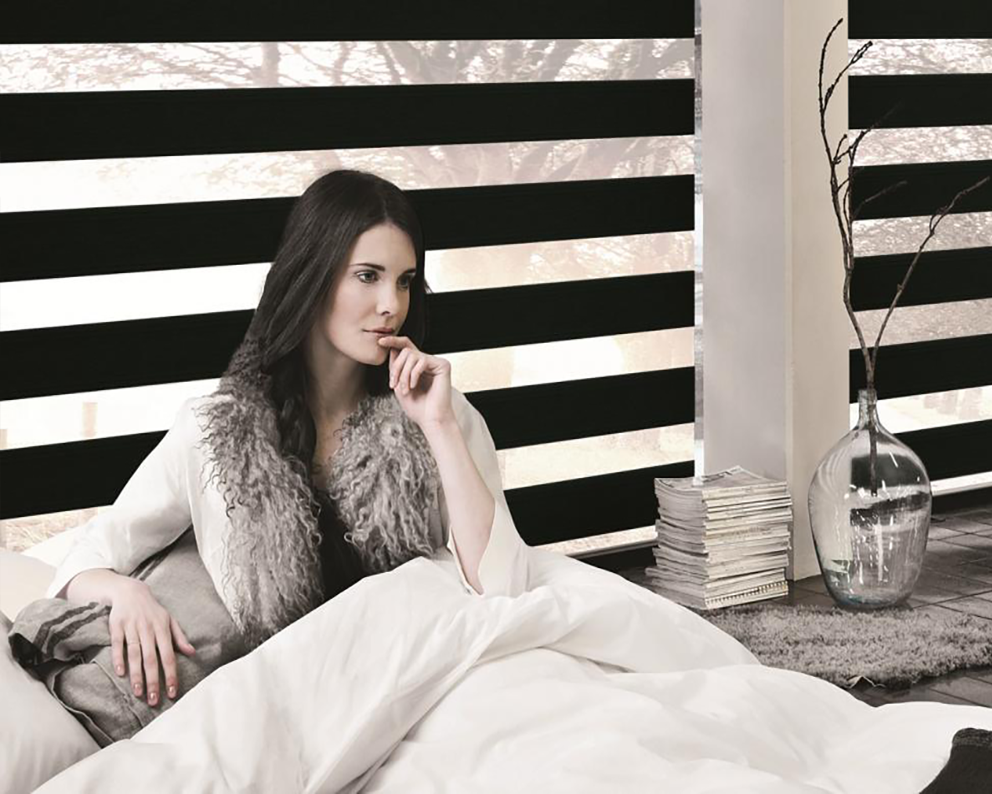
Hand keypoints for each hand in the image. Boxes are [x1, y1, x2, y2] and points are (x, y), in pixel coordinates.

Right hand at [107, 577, 195, 705]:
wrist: (131, 591)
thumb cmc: (153, 610)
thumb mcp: (169, 620)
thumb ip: (180, 637)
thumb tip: (192, 652)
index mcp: (163, 629)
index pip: (169, 656)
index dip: (171, 674)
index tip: (172, 692)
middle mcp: (148, 629)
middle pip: (152, 658)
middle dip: (153, 681)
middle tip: (154, 700)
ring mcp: (132, 627)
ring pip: (135, 654)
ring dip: (136, 674)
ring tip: (138, 692)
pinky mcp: (117, 626)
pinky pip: (118, 644)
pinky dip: (119, 658)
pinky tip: (120, 673)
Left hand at [377, 335, 453, 428]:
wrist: (430, 419)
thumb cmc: (416, 407)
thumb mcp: (398, 385)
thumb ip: (395, 368)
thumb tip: (392, 348)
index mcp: (418, 366)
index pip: (406, 347)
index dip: (393, 341)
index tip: (380, 342)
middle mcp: (428, 362)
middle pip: (406, 350)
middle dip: (396, 368)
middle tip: (393, 385)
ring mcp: (436, 363)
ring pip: (412, 355)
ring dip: (404, 374)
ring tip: (405, 390)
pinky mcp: (443, 365)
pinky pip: (422, 361)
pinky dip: (414, 374)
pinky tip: (414, 386)